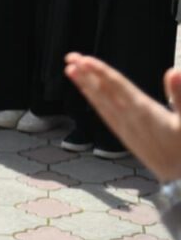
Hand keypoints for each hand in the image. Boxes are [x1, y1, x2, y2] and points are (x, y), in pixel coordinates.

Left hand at [65, 53, 180, 181]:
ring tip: (70, 70)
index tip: (84, 60)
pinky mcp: (124, 134)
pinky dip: (93, 100)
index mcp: (144, 112)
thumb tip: (174, 71)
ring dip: (85, 85)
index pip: (118, 86)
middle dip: (86, 74)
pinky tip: (86, 92)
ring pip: (100, 102)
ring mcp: (124, 127)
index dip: (100, 72)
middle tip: (69, 57)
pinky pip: (104, 113)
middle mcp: (129, 118)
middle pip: (103, 91)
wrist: (180, 182)